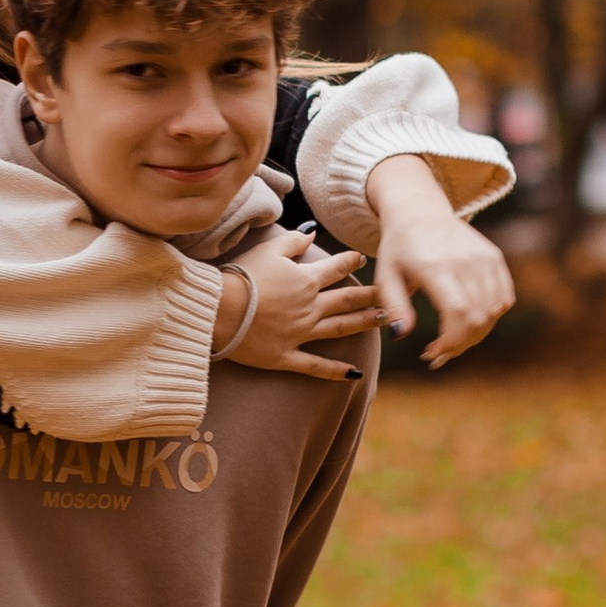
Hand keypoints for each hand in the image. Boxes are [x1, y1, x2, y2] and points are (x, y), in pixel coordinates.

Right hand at [217, 224, 379, 379]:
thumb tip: (312, 234)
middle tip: (388, 294)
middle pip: (346, 300)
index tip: (362, 260)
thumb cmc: (240, 277)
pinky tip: (354, 373)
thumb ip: (293, 241)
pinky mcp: (285, 356)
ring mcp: (300, 333)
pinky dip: (335, 371)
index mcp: (305, 280)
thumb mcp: (267, 249)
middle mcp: (309, 307)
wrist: (217, 309)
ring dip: (363, 324)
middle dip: (369, 295)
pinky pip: (315, 366)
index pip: (337, 268)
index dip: (351, 261)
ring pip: (340, 328)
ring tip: (383, 320)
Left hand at [367, 155, 516, 366]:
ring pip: (494, 311)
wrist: (419, 211)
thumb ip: (394, 305)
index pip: (459, 311)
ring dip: (476, 334)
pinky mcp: (495, 257)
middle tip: (440, 353)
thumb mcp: (385, 276)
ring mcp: (485, 257)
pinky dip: (491, 317)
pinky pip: (504, 298)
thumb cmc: (398, 248)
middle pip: (479, 316)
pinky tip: (469, 322)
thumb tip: (401, 334)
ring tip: (453, 340)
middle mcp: (466, 260)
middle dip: (461, 344)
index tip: (431, 352)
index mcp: (436, 265)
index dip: (451, 340)